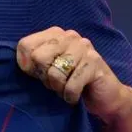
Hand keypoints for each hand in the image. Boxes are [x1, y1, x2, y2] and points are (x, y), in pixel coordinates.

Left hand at [16, 27, 131, 122]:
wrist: (108, 97)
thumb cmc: (72, 82)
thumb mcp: (49, 70)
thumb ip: (35, 62)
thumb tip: (23, 63)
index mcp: (55, 34)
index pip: (25, 44)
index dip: (26, 65)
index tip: (37, 75)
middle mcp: (69, 36)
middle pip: (38, 57)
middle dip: (44, 77)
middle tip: (56, 83)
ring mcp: (84, 47)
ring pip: (54, 73)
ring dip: (59, 88)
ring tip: (67, 88)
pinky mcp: (95, 63)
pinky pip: (70, 86)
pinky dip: (70, 96)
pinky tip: (76, 95)